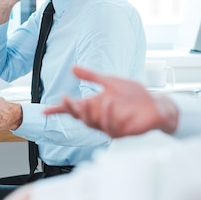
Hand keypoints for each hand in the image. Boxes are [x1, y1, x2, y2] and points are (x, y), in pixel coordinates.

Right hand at [43, 66, 178, 137]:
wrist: (155, 104)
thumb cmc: (134, 95)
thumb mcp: (110, 81)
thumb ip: (91, 76)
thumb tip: (72, 68)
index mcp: (95, 105)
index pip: (73, 109)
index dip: (58, 111)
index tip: (44, 111)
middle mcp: (100, 116)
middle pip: (80, 117)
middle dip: (71, 110)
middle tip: (67, 100)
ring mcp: (110, 125)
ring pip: (93, 124)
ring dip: (90, 113)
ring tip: (94, 101)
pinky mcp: (122, 131)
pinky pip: (111, 127)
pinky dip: (109, 116)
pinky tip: (111, 105)